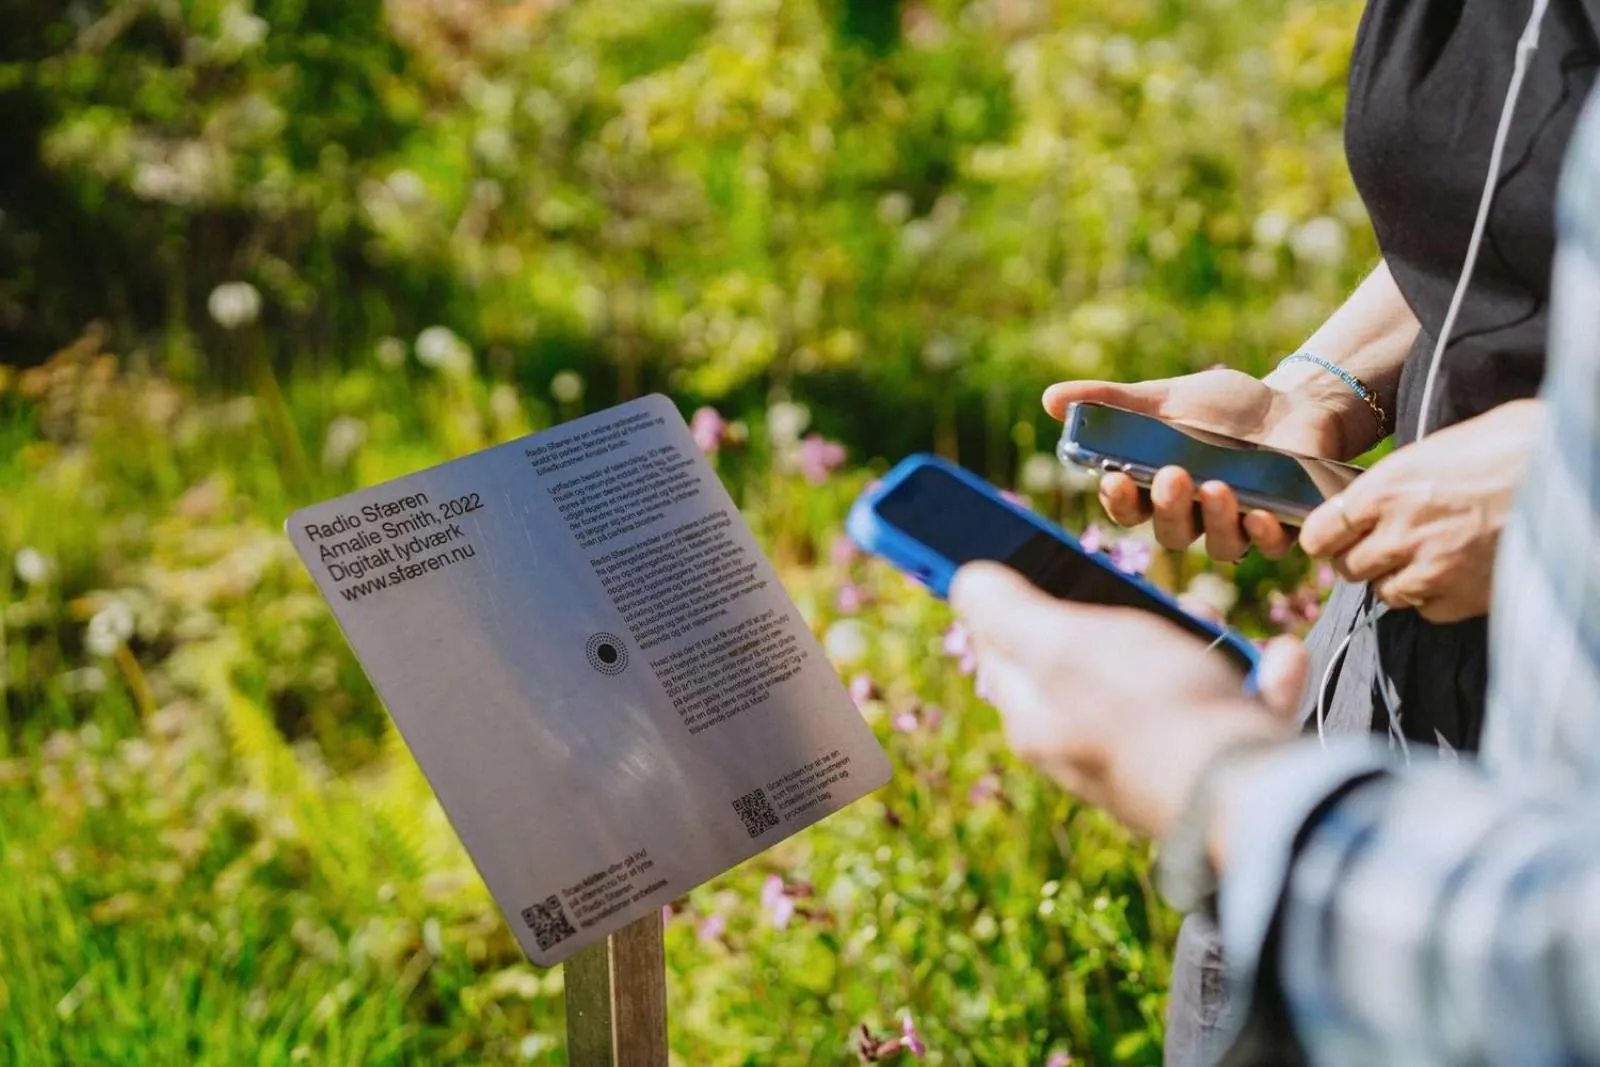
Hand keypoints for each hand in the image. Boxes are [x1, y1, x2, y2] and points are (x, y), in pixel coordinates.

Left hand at [950, 562, 1306, 838]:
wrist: (1251, 797)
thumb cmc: (1151, 713)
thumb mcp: (1060, 646)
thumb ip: (1006, 613)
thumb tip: (966, 582)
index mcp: (1037, 719)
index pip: (1001, 644)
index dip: (1008, 594)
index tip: (1018, 551)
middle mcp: (1087, 745)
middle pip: (1089, 657)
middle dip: (1120, 612)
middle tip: (1142, 593)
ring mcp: (1153, 758)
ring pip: (1167, 677)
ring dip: (1192, 639)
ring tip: (1208, 620)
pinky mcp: (1215, 767)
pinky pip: (1233, 707)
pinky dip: (1258, 679)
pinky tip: (1278, 659)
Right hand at [1044, 367, 1372, 561]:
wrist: (1293, 402)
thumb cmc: (1221, 406)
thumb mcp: (1165, 396)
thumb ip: (1112, 402)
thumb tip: (1050, 398)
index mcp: (1156, 489)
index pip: (1128, 508)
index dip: (1118, 499)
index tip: (1112, 477)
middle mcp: (1193, 515)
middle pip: (1171, 531)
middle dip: (1168, 507)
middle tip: (1172, 475)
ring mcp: (1236, 524)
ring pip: (1219, 545)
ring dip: (1215, 520)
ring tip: (1217, 487)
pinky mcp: (1280, 527)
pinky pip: (1268, 546)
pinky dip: (1263, 534)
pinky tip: (1260, 513)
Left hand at [1297, 400, 1540, 622]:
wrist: (1577, 475)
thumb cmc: (1521, 444)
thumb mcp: (1449, 444)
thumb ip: (1405, 475)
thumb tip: (1383, 490)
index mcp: (1387, 488)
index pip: (1320, 532)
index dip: (1327, 536)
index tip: (1337, 534)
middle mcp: (1400, 533)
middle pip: (1349, 568)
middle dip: (1363, 558)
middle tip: (1389, 545)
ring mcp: (1432, 571)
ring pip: (1386, 593)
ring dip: (1399, 579)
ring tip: (1430, 556)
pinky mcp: (1465, 599)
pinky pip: (1428, 611)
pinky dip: (1436, 598)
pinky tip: (1459, 573)